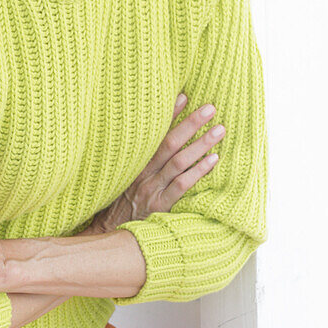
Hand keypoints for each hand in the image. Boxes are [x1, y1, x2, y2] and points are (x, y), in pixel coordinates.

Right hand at [82, 94, 224, 233]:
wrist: (108, 231)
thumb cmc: (119, 202)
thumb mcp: (124, 176)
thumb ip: (141, 158)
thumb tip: (155, 136)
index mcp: (136, 162)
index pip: (155, 133)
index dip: (170, 115)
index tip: (184, 96)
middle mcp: (143, 172)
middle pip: (170, 143)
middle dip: (191, 123)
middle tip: (210, 108)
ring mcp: (152, 188)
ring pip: (179, 161)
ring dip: (200, 144)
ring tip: (219, 130)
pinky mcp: (160, 205)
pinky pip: (182, 185)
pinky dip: (198, 171)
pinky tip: (213, 160)